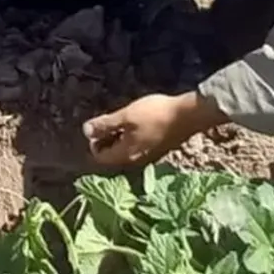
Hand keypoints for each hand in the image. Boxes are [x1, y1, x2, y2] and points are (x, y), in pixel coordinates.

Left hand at [84, 92, 221, 168]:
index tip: (97, 125)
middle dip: (106, 138)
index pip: (101, 157)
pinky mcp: (158, 147)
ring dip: (119, 136)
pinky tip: (136, 121)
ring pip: (125, 149)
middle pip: (113, 154)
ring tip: (121, 118)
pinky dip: (131, 135)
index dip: (94, 142)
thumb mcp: (125, 116)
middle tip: (108, 120)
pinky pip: (137, 145)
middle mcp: (136, 159)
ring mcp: (148, 154)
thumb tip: (85, 131)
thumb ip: (105, 125)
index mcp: (126, 154)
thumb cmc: (155, 114)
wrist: (188, 115)